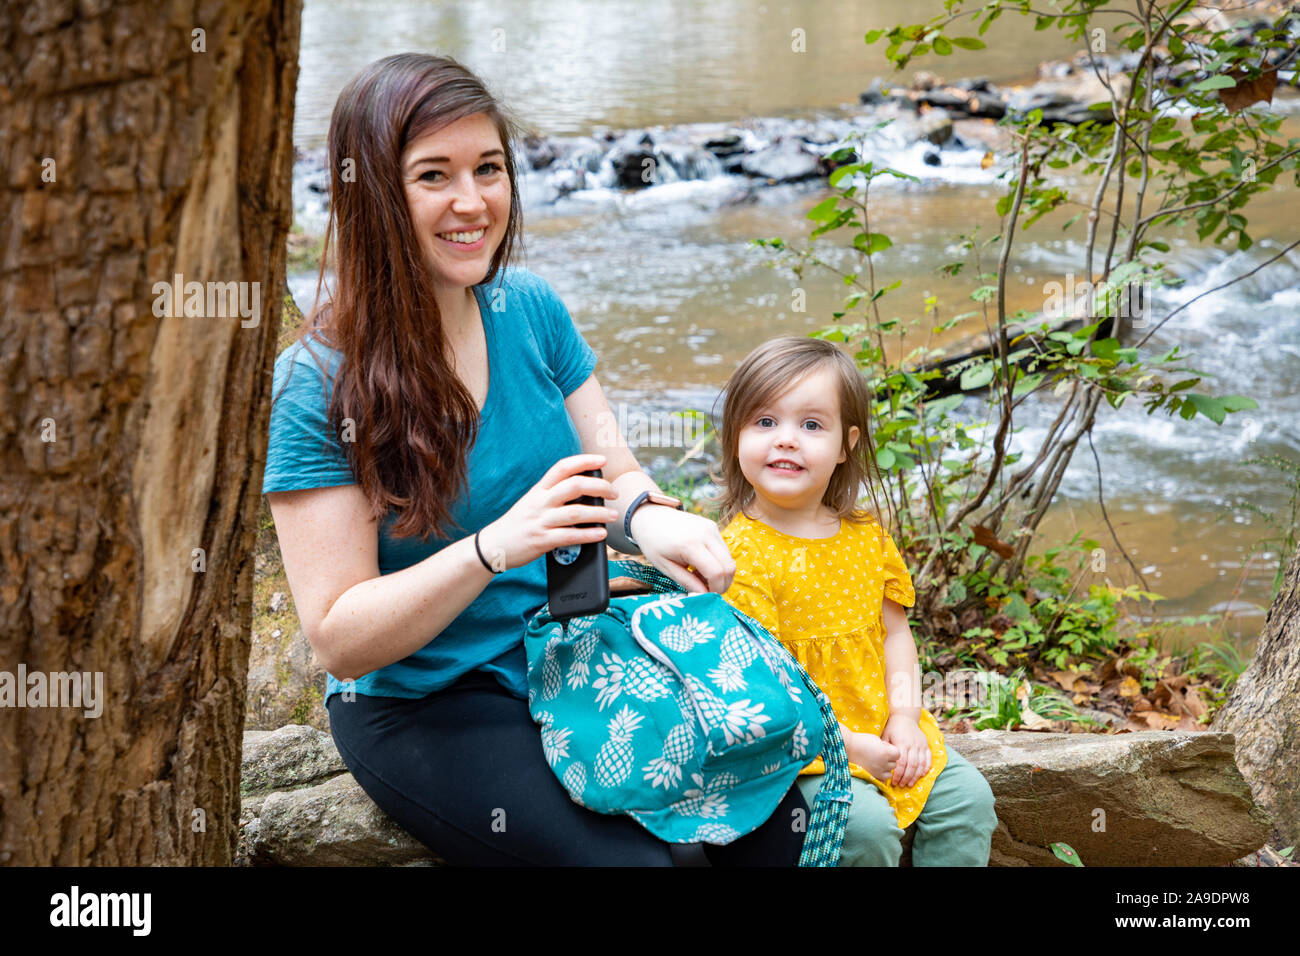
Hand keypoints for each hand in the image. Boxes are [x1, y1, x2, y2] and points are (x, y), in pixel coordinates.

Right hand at [477, 454, 617, 571]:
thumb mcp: (533, 502)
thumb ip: (554, 496)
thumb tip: (586, 493)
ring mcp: (540, 521)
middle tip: (614, 492)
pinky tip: (600, 534)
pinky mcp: (541, 541)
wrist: (494, 545)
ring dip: (599, 513)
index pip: (562, 468)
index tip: (601, 460)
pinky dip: (588, 535)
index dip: (583, 461)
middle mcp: (540, 502)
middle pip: (573, 486)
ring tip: (613, 515)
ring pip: (575, 513)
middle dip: (599, 487)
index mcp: (539, 490)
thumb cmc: (519, 523)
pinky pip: (569, 537)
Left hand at [628, 504, 735, 593]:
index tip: (707, 596)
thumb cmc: (653, 544)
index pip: (716, 572)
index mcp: (690, 545)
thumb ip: (686, 581)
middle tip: (707, 590)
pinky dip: (718, 563)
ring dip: (720, 574)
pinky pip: (724, 550)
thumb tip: (704, 595)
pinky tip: (701, 565)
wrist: (651, 517)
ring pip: (729, 559)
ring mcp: (711, 528)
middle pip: (729, 566)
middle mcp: (706, 534)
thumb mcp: (664, 567)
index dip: (716, 589)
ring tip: (700, 576)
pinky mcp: (713, 527)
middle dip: (723, 584)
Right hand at [841, 725, 898, 781]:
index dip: (893, 750)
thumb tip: (890, 752)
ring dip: (886, 769)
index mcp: (886, 753)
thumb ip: (886, 747)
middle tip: (880, 754)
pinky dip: (881, 775)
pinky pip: (882, 779)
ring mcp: (877, 771)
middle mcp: (883, 763)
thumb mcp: (876, 739)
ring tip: (878, 762)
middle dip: (890, 759)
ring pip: (889, 773)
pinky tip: (876, 769)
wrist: (847, 747)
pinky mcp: (871, 776)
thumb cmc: (861, 740)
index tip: (885, 747)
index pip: (898, 754)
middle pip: (894, 764)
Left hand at [880, 713, 931, 788]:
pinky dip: (926, 768)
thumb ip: (885, 748)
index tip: (893, 781)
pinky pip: (928, 759)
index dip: (898, 774)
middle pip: (912, 765)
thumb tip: (882, 763)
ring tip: (910, 784)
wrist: (905, 717)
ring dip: (916, 776)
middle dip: (906, 777)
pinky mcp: (926, 745)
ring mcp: (921, 745)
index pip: (901, 763)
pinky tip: (921, 775)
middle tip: (901, 785)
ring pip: (921, 764)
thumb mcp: (886, 735)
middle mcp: (913, 745)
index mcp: (902, 743)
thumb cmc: (893, 728)